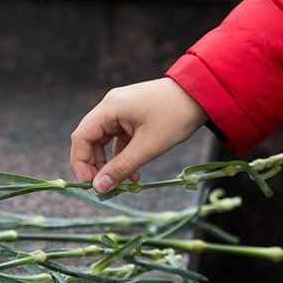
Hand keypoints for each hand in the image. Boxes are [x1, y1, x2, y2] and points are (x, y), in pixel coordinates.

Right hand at [70, 77, 207, 192]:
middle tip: (106, 188)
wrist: (202, 94)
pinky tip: (134, 174)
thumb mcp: (148, 147)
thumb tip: (98, 188)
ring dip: (111, 164)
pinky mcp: (131, 116)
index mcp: (109, 108)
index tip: (89, 185)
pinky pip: (118, 139)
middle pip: (90, 140)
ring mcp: (121, 111)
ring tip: (123, 184)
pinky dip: (123, 156)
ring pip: (104, 142)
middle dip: (96, 166)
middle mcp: (110, 107)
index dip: (80, 163)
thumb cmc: (176, 117)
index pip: (81, 138)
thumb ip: (121, 168)